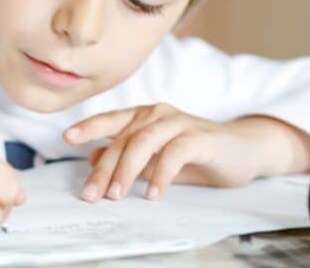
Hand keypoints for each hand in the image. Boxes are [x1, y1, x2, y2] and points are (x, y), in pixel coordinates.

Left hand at [63, 103, 263, 202]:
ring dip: (127, 171)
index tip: (67, 138)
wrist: (243, 149)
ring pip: (144, 142)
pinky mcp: (200, 137)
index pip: (111, 119)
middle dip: (105, 169)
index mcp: (145, 116)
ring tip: (117, 195)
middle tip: (91, 195)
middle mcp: (159, 114)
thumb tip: (93, 158)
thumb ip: (128, 157)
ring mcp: (179, 122)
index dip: (89, 127)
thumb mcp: (157, 158)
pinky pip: (174, 153)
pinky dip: (161, 174)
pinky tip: (153, 193)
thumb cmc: (197, 153)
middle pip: (124, 139)